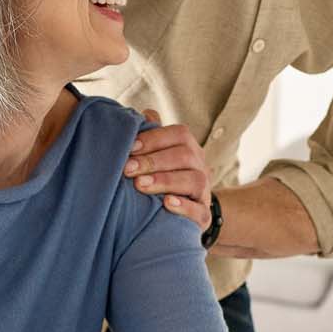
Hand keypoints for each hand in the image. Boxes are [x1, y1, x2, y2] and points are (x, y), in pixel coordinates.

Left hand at [123, 111, 212, 232]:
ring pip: (194, 181)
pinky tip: (167, 203)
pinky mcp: (203, 216)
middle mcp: (200, 167)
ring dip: (166, 181)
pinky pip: (200, 211)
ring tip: (141, 185)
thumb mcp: (157, 156)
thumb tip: (145, 114)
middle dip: (154, 161)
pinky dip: (184, 207)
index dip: (155, 138)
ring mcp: (204, 192)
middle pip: (185, 156)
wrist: (185, 212)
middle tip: (128, 169)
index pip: (180, 134)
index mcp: (189, 148)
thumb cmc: (162, 178)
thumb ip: (151, 136)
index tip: (130, 147)